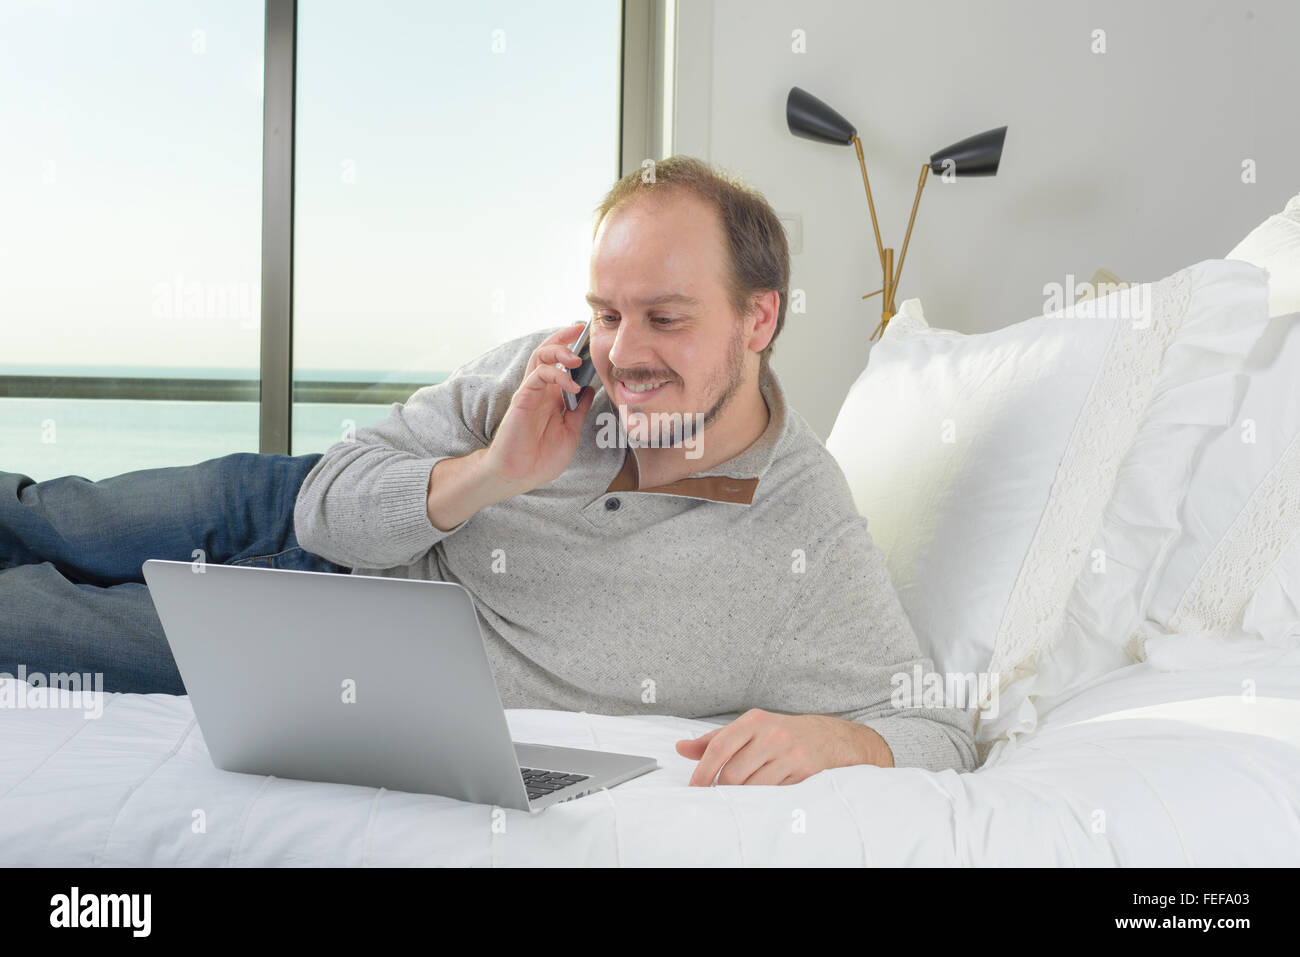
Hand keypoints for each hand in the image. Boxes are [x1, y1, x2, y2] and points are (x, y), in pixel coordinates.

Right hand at [482, 323, 595, 493]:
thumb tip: (589, 390)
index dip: (572, 348)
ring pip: (539, 357)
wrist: (521, 475)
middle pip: (548, 353)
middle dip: (563, 338)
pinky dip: (556, 375)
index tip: (587, 337)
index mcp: (552, 397)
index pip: (560, 364)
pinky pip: (538, 376)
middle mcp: (541, 391)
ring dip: (559, 351)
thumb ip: (578, 411)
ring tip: (576, 358)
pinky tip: (571, 385)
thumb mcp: (570, 432)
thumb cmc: (542, 459)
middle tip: (580, 329)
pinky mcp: (523, 398)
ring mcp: (530, 393)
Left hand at [674, 709, 892, 785]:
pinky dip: (763, 799)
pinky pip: (774, 793)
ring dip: (742, 797)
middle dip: (723, 789)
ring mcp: (789, 754)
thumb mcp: (750, 728)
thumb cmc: (782, 734)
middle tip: (718, 797)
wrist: (832, 738)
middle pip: (734, 772)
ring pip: (753, 786)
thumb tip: (681, 748)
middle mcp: (771, 734)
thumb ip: (715, 739)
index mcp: (753, 721)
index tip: (695, 786)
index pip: (720, 746)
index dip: (704, 770)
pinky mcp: (804, 772)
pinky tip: (761, 798)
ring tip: (739, 799)